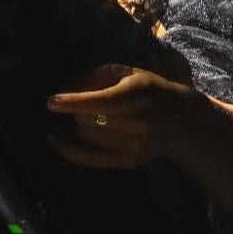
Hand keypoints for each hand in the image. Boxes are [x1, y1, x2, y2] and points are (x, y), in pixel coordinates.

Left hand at [44, 64, 203, 168]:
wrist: (181, 120)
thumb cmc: (148, 90)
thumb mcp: (128, 72)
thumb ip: (97, 76)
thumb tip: (66, 90)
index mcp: (140, 93)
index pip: (104, 101)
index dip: (75, 102)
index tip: (51, 101)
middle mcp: (140, 122)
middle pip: (91, 120)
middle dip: (77, 111)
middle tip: (78, 104)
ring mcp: (136, 145)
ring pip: (88, 136)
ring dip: (78, 125)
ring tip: (84, 117)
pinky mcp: (130, 161)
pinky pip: (92, 159)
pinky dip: (70, 150)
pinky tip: (56, 140)